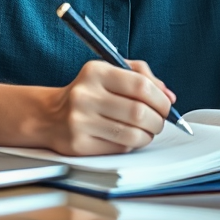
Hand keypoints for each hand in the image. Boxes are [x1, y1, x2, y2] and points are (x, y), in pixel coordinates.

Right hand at [42, 59, 175, 155]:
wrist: (50, 115)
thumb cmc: (87, 92)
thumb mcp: (110, 71)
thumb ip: (141, 76)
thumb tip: (169, 96)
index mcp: (95, 71)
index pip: (140, 86)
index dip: (160, 99)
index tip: (166, 105)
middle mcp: (85, 95)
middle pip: (139, 112)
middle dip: (157, 120)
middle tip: (159, 121)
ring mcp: (80, 121)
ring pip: (132, 134)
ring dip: (148, 135)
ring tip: (147, 131)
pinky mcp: (79, 145)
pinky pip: (119, 149)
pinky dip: (131, 145)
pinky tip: (128, 138)